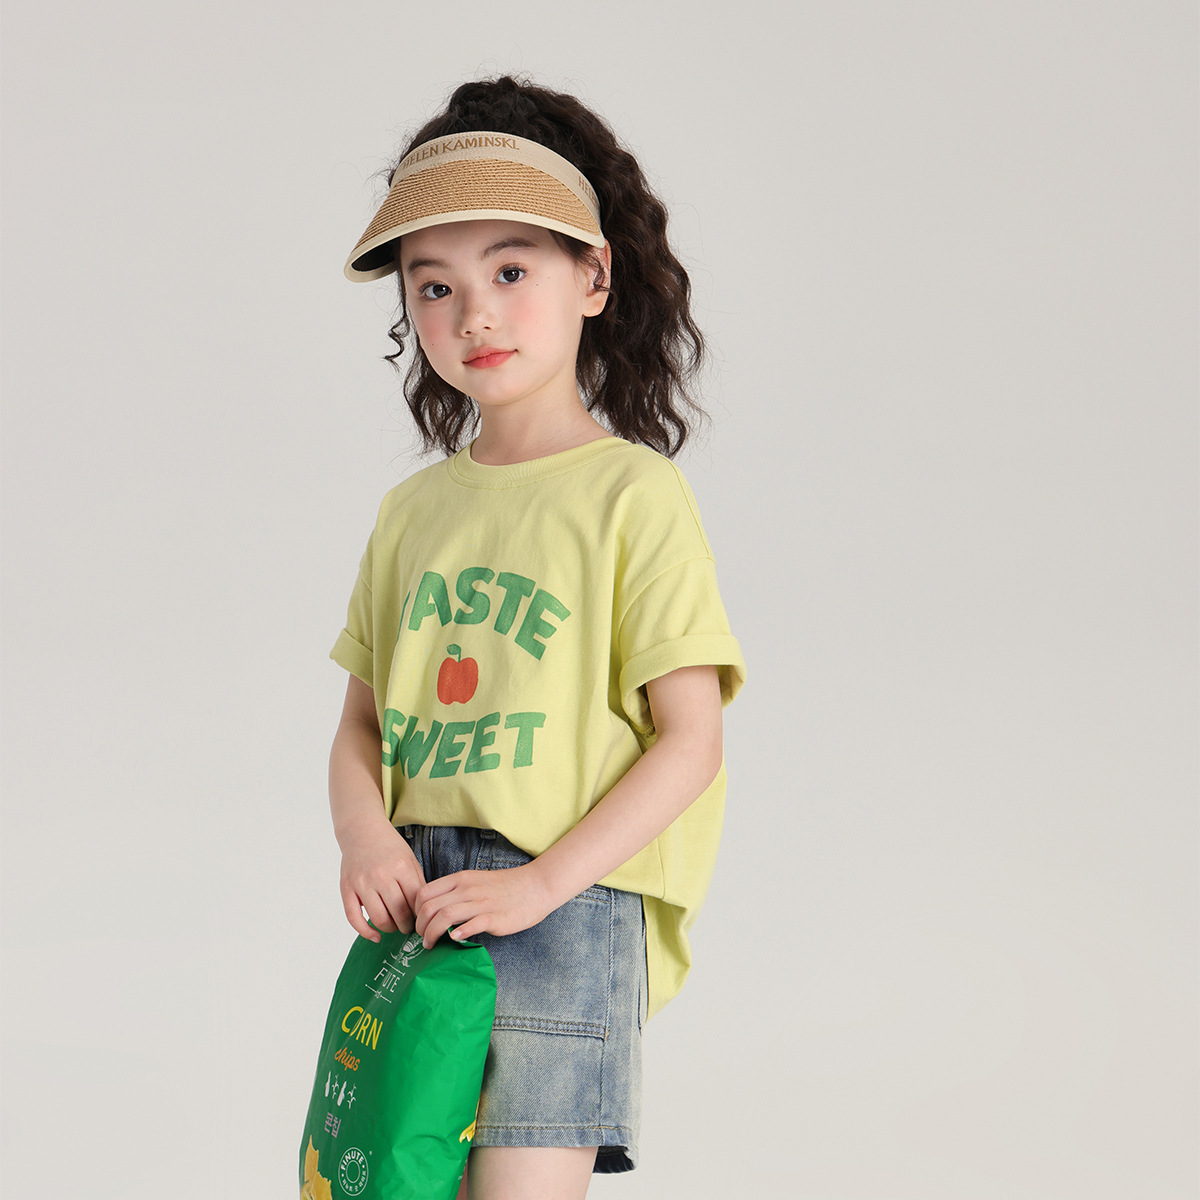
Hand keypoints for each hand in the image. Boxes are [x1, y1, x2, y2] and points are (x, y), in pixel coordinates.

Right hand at [339, 823, 426, 941]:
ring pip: (379, 918)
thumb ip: (417, 884)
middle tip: (409, 928)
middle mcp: (381, 875)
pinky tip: (375, 936)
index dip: (421, 915)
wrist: (362, 831)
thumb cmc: (389, 847)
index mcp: (401, 867)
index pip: (415, 901)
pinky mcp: (346, 888)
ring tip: (394, 927)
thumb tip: (424, 912)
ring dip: (389, 929)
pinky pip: (354, 918)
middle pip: (399, 913)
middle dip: (406, 926)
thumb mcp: (410, 860)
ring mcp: (362, 882)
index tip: (422, 921)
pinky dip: (365, 932)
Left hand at [414, 864, 554, 948]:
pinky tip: (454, 940)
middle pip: (429, 906)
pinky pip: (470, 925)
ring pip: (444, 916)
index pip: (424, 892)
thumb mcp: (476, 882)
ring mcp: (480, 902)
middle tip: (422, 938)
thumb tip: (436, 911)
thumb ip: (457, 893)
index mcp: (460, 879)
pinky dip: (457, 934)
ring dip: (432, 934)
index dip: (415, 911)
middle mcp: (467, 889)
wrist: (536, 886)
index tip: (419, 924)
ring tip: (431, 944)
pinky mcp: (494, 917)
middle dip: (419, 927)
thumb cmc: (506, 887)